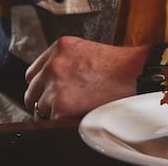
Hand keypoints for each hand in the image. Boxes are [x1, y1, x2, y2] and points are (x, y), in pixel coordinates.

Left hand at [24, 37, 148, 119]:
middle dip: (42, 99)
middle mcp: (53, 64)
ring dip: (53, 111)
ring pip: (40, 107)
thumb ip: (65, 59)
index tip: (46, 92)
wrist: (135, 73)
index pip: (33, 72)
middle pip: (32, 90)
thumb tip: (53, 77)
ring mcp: (55, 84)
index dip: (41, 85)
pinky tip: (78, 113)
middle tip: (56, 105)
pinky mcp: (61, 104)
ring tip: (74, 109)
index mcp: (59, 48)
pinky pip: (52, 119)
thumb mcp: (86, 50)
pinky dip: (63, 120)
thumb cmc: (118, 65)